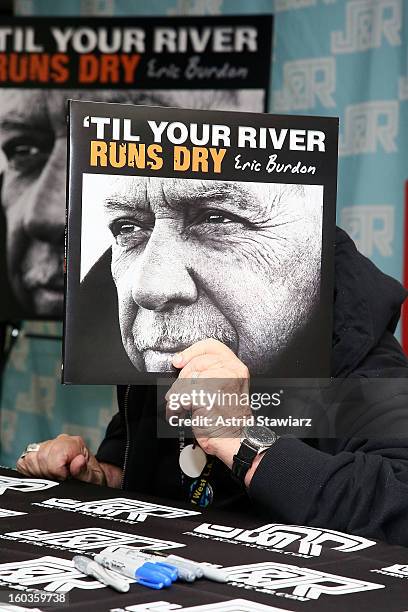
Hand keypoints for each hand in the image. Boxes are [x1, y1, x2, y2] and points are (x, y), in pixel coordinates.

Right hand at [16, 434, 121, 486]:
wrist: (89, 478)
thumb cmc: (92, 478)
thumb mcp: (94, 479)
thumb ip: (85, 471)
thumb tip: (78, 461)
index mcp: (75, 443)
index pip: (56, 454)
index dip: (58, 472)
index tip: (66, 479)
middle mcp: (60, 441)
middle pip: (42, 456)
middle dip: (48, 474)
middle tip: (59, 480)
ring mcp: (47, 446)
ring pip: (30, 459)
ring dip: (38, 474)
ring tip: (52, 478)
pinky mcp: (36, 453)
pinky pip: (24, 462)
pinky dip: (29, 472)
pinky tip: (42, 477)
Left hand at [166, 339, 251, 467]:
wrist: (234, 440)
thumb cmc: (229, 420)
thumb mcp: (227, 388)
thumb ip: (211, 372)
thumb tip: (185, 365)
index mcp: (236, 367)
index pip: (211, 346)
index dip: (192, 351)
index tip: (180, 360)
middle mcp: (231, 371)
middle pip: (196, 363)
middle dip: (184, 379)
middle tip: (184, 392)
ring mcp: (219, 382)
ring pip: (187, 379)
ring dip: (179, 394)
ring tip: (184, 405)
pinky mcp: (206, 395)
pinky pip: (181, 395)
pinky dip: (176, 407)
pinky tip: (182, 412)